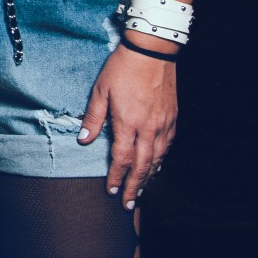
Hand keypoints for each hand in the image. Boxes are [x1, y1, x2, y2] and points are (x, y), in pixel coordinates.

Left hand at [77, 36, 178, 208]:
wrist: (152, 53)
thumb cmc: (122, 69)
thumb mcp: (100, 90)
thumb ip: (93, 117)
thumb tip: (84, 140)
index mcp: (128, 122)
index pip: (122, 158)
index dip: (117, 177)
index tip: (112, 191)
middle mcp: (149, 128)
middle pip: (142, 165)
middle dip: (135, 187)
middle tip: (130, 205)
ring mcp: (164, 124)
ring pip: (158, 159)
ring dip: (149, 178)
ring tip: (142, 192)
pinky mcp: (173, 119)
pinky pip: (167, 147)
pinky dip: (161, 161)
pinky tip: (156, 167)